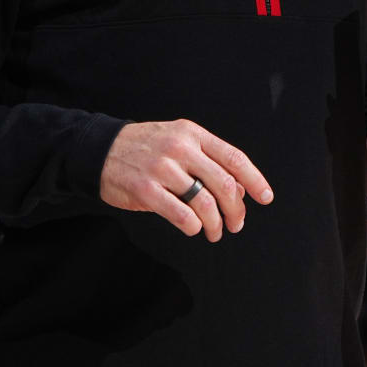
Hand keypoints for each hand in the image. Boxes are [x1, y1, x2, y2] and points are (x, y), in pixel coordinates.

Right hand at [99, 120, 273, 241]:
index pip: (234, 158)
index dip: (254, 180)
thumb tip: (239, 190)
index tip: (265, 197)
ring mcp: (162, 169)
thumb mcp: (180, 142)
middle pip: (224, 183)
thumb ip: (209, 162)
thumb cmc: (147, 148)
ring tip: (214, 232)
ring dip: (215, 223)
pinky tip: (194, 228)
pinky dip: (193, 226)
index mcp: (194, 134)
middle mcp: (181, 148)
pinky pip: (180, 214)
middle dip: (236, 209)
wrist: (101, 149)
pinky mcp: (145, 190)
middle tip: (236, 224)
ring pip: (204, 202)